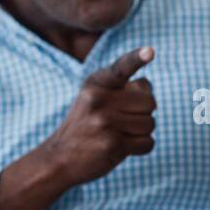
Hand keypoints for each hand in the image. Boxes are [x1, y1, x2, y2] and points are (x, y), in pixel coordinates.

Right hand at [44, 46, 156, 185]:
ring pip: (150, 123)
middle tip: (124, 120)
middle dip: (144, 113)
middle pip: (150, 102)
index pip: (121, 68)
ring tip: (120, 134)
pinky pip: (148, 143)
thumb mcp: (95, 98)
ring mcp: (105, 122)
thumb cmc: (86, 125)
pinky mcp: (112, 145)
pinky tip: (123, 147)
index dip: (136, 59)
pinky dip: (141, 147)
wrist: (59, 158)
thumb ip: (123, 88)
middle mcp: (99, 99)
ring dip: (142, 132)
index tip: (150, 51)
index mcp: (96, 83)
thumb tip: (148, 88)